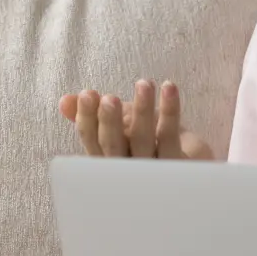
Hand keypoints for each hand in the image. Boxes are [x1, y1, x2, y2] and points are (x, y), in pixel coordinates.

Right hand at [58, 80, 214, 159]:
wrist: (192, 172)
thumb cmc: (150, 146)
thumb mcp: (120, 127)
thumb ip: (92, 115)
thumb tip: (64, 100)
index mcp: (108, 162)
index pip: (91, 142)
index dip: (87, 119)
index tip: (87, 94)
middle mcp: (126, 171)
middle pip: (113, 147)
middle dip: (109, 121)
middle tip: (110, 98)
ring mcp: (152, 171)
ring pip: (142, 140)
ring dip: (142, 109)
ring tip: (143, 83)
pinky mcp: (178, 167)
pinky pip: (170, 135)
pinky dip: (170, 109)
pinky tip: (169, 87)